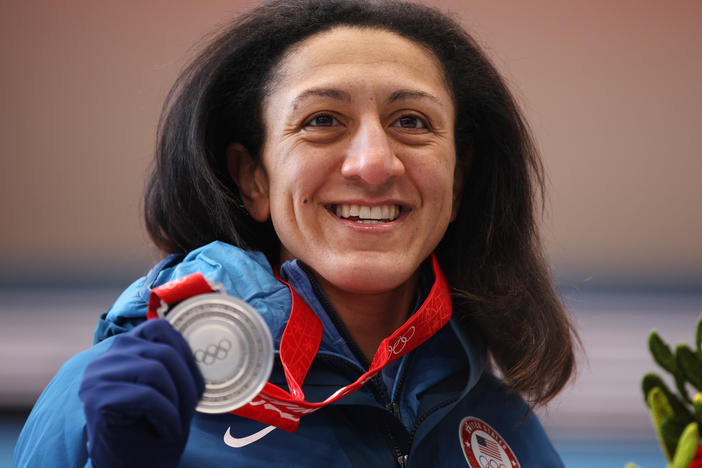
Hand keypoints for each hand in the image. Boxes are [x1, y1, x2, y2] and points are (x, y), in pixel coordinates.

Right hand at [79, 319, 204, 467]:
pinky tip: (165, 431)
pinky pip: (147, 396)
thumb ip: (173, 359)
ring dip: (177, 402)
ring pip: (156, 370)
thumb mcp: (170, 385)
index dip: (185, 353)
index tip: (194, 384)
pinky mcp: (96, 398)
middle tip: (188, 413)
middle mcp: (105, 357)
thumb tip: (196, 345)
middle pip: (163, 352)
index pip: (159, 328)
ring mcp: (97, 377)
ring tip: (176, 424)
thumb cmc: (155, 429)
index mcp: (122, 349)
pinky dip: (166, 416)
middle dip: (187, 384)